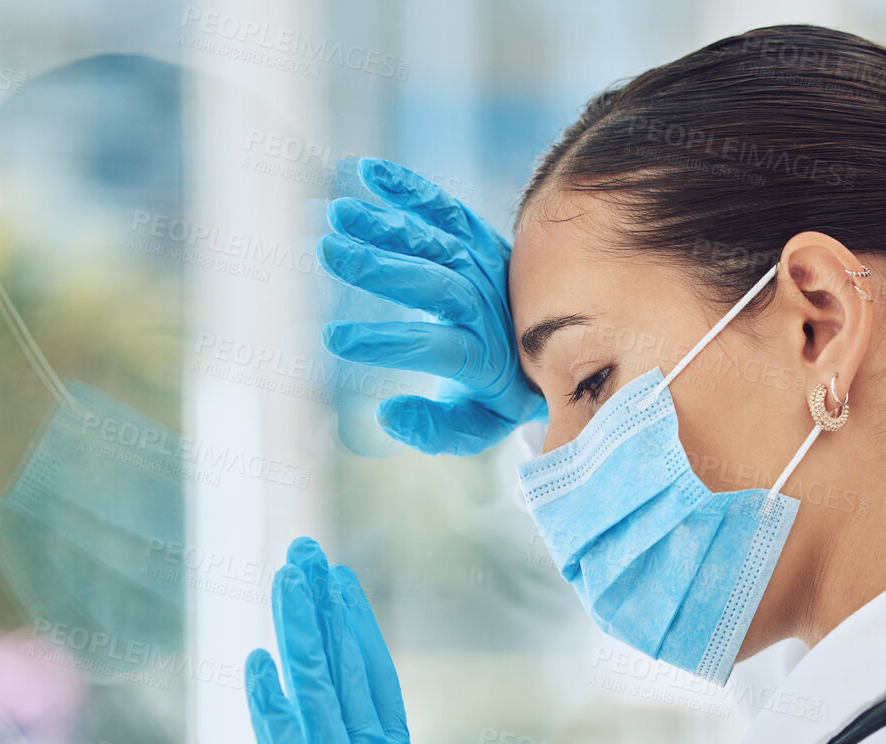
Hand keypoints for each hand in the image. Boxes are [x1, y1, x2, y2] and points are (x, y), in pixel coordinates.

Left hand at [245, 536, 439, 743]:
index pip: (376, 684)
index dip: (355, 630)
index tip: (340, 584)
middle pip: (346, 673)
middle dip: (323, 611)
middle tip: (306, 557)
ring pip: (317, 694)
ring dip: (300, 634)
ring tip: (287, 580)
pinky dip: (270, 703)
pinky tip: (259, 661)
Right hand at [319, 157, 547, 455]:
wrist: (556, 340)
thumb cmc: (501, 393)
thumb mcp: (478, 426)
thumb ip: (436, 429)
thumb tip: (388, 414)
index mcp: (484, 358)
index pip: (435, 349)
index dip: (388, 345)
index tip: (334, 339)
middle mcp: (485, 307)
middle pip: (436, 286)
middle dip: (381, 270)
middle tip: (329, 254)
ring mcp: (483, 266)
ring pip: (436, 244)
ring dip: (387, 226)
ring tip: (339, 213)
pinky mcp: (477, 237)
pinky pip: (446, 209)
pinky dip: (411, 189)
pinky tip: (368, 171)